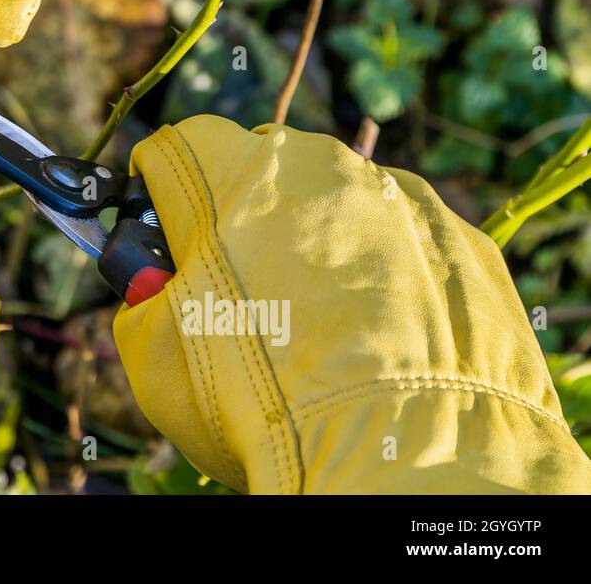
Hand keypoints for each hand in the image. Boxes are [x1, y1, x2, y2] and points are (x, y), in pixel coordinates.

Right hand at [113, 116, 590, 493]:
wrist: (398, 455)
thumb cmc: (255, 397)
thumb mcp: (153, 353)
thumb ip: (143, 297)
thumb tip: (153, 286)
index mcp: (229, 172)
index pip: (175, 147)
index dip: (159, 191)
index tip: (161, 232)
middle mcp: (317, 163)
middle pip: (260, 168)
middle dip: (240, 216)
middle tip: (236, 290)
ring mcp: (396, 196)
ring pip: (336, 201)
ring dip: (315, 244)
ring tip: (315, 325)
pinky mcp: (458, 239)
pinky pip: (402, 242)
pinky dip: (383, 276)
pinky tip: (377, 337)